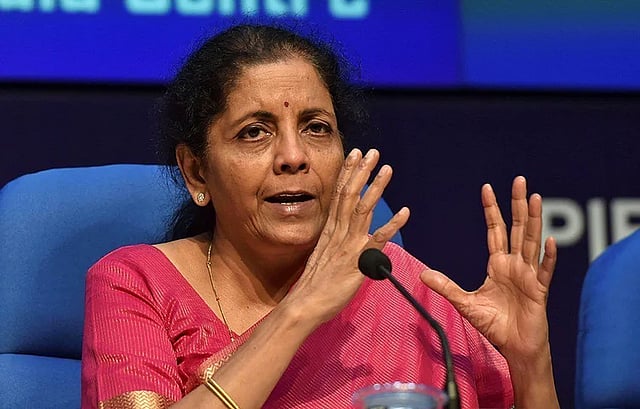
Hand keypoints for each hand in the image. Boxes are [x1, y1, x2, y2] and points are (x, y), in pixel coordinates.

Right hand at [285, 148, 409, 324]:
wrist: (305, 304)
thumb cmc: (313, 285)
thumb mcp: (322, 256)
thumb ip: (333, 242)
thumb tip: (341, 235)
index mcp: (329, 230)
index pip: (338, 194)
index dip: (348, 173)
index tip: (354, 155)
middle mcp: (338, 233)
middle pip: (350, 195)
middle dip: (361, 171)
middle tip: (371, 151)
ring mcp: (348, 245)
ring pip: (363, 209)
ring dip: (376, 188)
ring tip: (386, 168)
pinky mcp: (359, 261)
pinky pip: (378, 240)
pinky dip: (392, 225)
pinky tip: (405, 211)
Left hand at [419, 176, 556, 361]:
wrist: (514, 346)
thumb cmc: (494, 324)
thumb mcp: (465, 303)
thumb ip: (446, 287)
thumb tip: (421, 274)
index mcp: (498, 264)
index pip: (495, 230)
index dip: (492, 209)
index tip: (487, 188)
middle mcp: (515, 264)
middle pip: (516, 227)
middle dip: (517, 204)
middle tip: (519, 180)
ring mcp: (528, 274)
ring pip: (531, 241)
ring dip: (534, 220)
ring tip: (534, 198)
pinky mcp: (539, 290)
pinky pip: (544, 270)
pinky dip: (548, 256)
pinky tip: (548, 240)